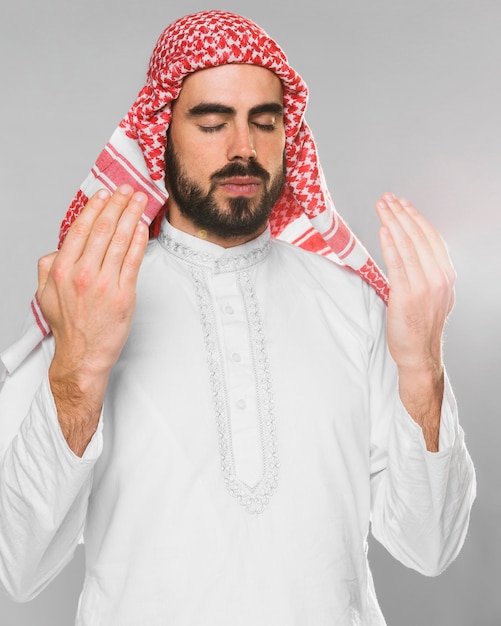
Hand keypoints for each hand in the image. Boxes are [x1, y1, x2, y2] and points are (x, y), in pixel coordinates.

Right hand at [37, 185, 148, 454]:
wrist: (83, 356)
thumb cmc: (69, 325)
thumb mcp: (45, 294)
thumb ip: (48, 266)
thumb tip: (59, 247)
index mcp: (61, 269)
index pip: (80, 229)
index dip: (95, 208)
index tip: (104, 194)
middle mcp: (83, 273)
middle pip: (103, 229)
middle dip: (118, 204)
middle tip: (128, 189)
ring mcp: (105, 283)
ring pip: (120, 240)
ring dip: (131, 215)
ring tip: (139, 201)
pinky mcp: (124, 295)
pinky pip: (133, 261)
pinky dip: (139, 240)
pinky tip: (142, 226)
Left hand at [375, 193, 455, 449]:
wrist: (420, 355)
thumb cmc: (421, 327)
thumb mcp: (433, 296)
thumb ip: (427, 273)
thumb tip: (412, 251)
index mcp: (446, 276)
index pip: (431, 238)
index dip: (416, 218)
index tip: (403, 204)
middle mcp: (439, 277)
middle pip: (419, 237)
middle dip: (401, 214)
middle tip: (387, 199)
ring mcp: (424, 286)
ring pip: (408, 246)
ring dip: (393, 222)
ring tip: (382, 207)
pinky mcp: (407, 295)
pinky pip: (397, 263)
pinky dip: (390, 243)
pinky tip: (383, 230)